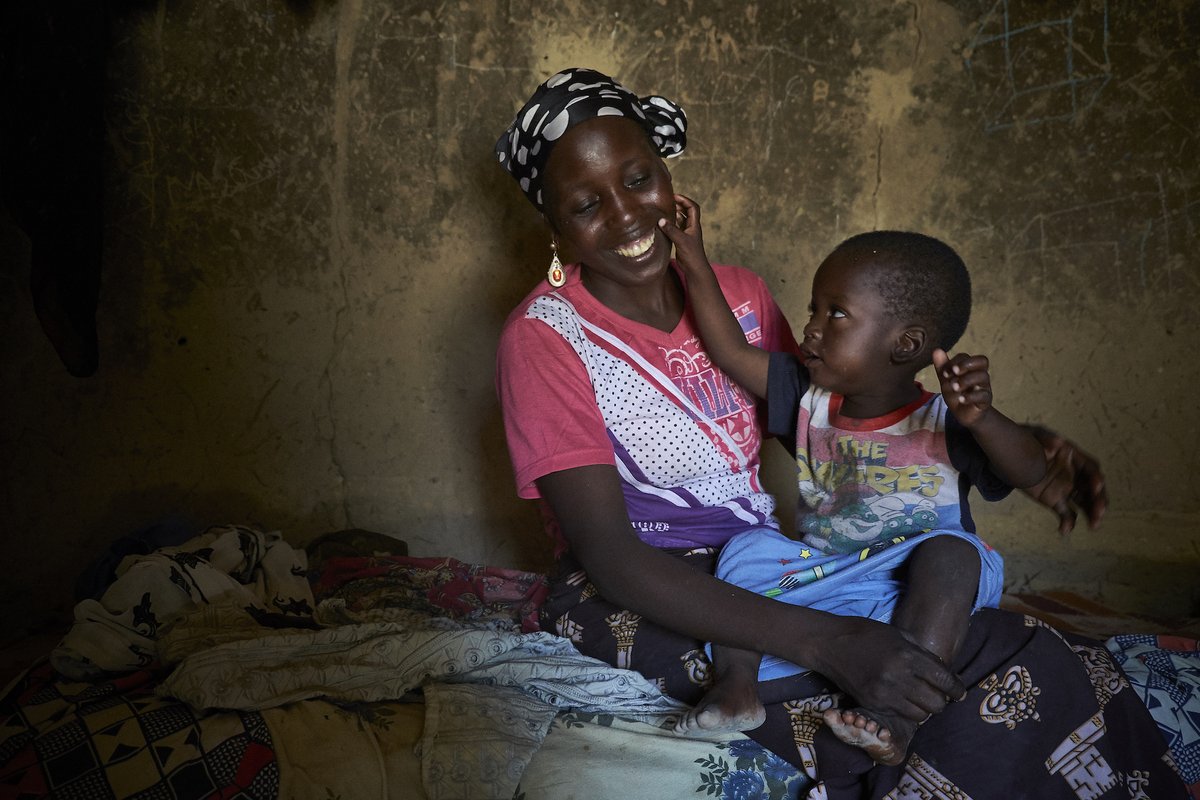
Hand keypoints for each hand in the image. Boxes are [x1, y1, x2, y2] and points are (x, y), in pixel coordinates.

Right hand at [657, 194, 709, 273]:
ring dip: (675, 213)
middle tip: (668, 201)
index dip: (684, 200)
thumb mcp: (681, 240)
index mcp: (694, 225)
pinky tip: (664, 223)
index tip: (674, 196)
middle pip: (687, 211)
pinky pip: (676, 228)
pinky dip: (671, 223)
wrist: (694, 268)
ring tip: (665, 209)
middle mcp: (691, 227)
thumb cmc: (691, 254)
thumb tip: (661, 220)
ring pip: (681, 219)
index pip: (692, 207)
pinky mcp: (682, 240)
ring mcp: (687, 233)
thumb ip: (671, 230)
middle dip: (679, 204)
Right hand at [813, 616, 964, 722]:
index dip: (957, 689)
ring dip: (924, 708)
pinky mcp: (872, 703)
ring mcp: (884, 693)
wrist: (830, 644)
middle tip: (939, 695)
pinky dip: (906, 710)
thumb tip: (942, 671)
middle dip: (942, 701)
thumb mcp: (898, 634)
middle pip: (935, 703)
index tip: (960, 692)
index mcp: (907, 656)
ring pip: (920, 715)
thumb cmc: (866, 633)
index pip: (944, 680)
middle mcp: (898, 677)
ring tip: (921, 699)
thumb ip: (921, 653)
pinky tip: (903, 699)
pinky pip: (899, 715)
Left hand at [933, 348, 992, 426]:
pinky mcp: (986, 400)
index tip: (944, 372)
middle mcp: (979, 374)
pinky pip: (983, 395)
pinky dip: (971, 396)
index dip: (955, 361)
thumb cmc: (956, 393)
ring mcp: (984, 386)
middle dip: (966, 364)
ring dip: (966, 380)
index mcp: (969, 367)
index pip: (966, 356)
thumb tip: (937, 350)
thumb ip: (942, 367)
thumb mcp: (946, 380)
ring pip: (983, 376)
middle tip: (954, 373)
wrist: (964, 414)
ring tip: (954, 388)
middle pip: (982, 361)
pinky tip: (961, 399)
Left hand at [1022, 428, 1106, 533]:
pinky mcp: (1054, 500)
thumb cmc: (1026, 439)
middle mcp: (1074, 475)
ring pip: (1085, 503)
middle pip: (1093, 489)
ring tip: (1094, 526)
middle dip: (1099, 501)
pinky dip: (1067, 522)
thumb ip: (1046, 439)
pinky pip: (1066, 513)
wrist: (1008, 452)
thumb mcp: (1035, 434)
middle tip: (1099, 513)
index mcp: (1074, 458)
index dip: (1096, 478)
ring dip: (1091, 514)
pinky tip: (1065, 530)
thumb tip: (1058, 443)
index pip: (1091, 469)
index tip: (1097, 486)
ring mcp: (1066, 488)